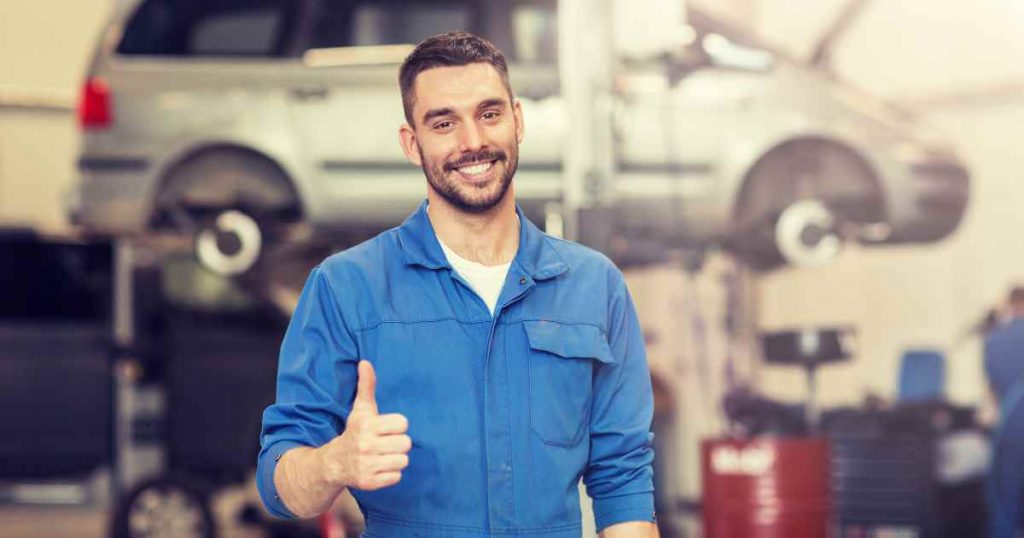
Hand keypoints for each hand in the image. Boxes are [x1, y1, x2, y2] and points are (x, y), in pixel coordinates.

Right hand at [318, 360, 410, 490]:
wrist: (333, 463)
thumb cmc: (354, 432)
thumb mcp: (360, 410)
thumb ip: (366, 386)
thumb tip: (365, 362)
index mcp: (366, 425)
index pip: (403, 423)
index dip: (396, 426)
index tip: (385, 428)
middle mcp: (365, 445)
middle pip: (406, 443)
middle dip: (397, 443)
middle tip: (384, 443)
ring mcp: (367, 465)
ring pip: (403, 460)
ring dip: (395, 459)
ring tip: (382, 456)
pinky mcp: (369, 483)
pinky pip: (396, 477)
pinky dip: (390, 474)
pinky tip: (378, 468)